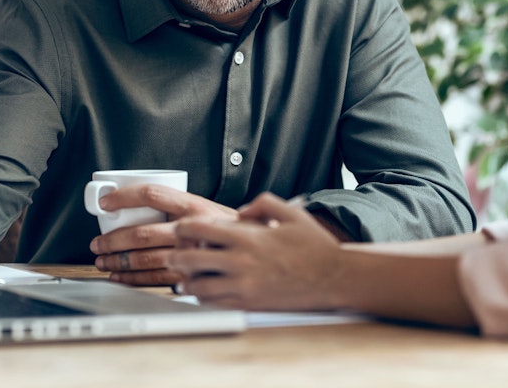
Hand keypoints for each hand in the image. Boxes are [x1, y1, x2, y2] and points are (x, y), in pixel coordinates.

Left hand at [89, 185, 237, 286]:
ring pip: (144, 258)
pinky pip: (154, 279)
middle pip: (142, 232)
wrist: (260, 253)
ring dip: (118, 261)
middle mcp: (190, 229)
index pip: (152, 195)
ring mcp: (189, 254)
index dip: (125, 197)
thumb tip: (141, 199)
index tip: (106, 203)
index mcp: (193, 205)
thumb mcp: (210, 209)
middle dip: (114, 239)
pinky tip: (119, 276)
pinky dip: (132, 279)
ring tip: (103, 260)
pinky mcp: (189, 277)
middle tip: (98, 241)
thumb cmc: (231, 229)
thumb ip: (182, 205)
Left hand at [168, 192, 345, 310]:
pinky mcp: (249, 305)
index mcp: (248, 237)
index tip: (181, 228)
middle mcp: (241, 262)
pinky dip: (204, 297)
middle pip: (190, 260)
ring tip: (187, 275)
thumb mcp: (290, 211)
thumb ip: (261, 203)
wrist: (333, 278)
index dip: (183, 228)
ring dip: (187, 280)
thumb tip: (240, 212)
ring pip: (198, 287)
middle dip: (176, 256)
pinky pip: (214, 303)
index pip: (199, 230)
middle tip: (174, 254)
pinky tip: (206, 289)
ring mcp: (243, 286)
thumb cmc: (314, 244)